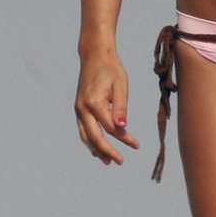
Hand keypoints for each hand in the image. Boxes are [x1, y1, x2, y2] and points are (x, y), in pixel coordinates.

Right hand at [75, 47, 139, 165]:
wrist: (95, 55)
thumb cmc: (111, 69)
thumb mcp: (121, 86)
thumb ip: (121, 107)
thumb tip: (122, 127)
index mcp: (94, 102)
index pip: (111, 127)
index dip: (124, 138)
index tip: (136, 145)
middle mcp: (82, 108)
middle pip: (95, 136)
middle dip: (107, 151)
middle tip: (120, 161)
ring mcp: (78, 109)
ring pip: (85, 136)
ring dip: (96, 150)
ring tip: (107, 162)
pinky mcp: (79, 108)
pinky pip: (83, 129)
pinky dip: (90, 141)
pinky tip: (98, 149)